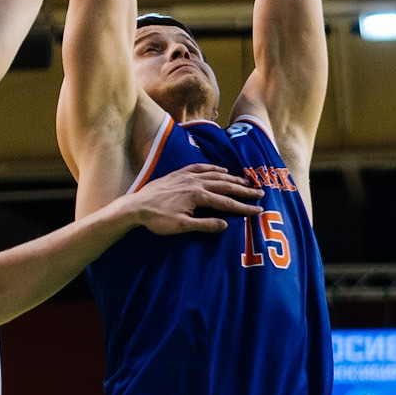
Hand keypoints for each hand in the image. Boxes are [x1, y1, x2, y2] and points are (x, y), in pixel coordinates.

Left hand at [115, 164, 261, 235]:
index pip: (227, 202)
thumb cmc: (158, 220)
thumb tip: (225, 224)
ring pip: (216, 175)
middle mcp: (196, 182)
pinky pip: (201, 167)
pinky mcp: (179, 173)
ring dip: (233, 178)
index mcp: (198, 196)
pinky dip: (214, 168)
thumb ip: (204, 225)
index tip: (258, 210)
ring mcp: (187, 176)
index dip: (244, 207)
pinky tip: (221, 170)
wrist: (135, 206)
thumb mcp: (181, 226)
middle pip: (225, 186)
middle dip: (244, 190)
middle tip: (260, 193)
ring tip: (246, 181)